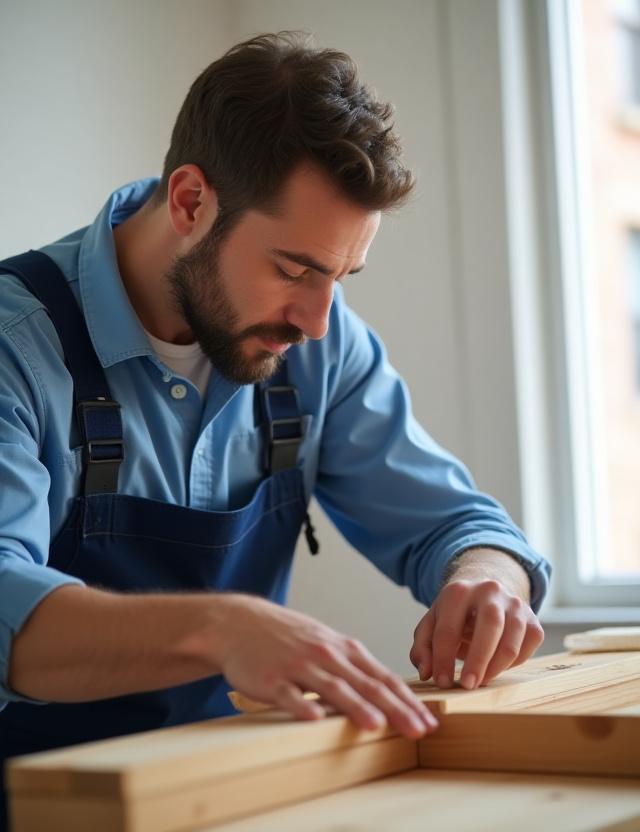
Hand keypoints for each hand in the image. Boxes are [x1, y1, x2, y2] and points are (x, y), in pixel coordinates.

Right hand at [216, 594, 437, 737]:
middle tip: (419, 730)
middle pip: (366, 684)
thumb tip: (386, 692)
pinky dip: (302, 707)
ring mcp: (298, 667)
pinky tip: (314, 721)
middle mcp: (326, 655)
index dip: (408, 700)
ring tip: (377, 724)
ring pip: (332, 687)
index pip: (383, 677)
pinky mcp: (271, 679)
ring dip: (355, 706)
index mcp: (343, 649)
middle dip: (395, 709)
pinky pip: (289, 695)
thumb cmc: (287, 636)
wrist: (239, 623)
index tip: (430, 720)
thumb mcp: (326, 643)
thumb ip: (353, 666)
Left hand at [409, 578, 544, 689]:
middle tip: (468, 685)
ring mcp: (515, 604)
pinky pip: (527, 647)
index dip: (443, 659)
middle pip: (489, 626)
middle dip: (478, 660)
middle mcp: (490, 591)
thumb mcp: (432, 624)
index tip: (442, 682)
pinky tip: (497, 665)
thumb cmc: (455, 615)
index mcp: (458, 591)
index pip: (449, 629)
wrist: (485, 593)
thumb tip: (426, 672)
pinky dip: (513, 663)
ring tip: (481, 681)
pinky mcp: (533, 620)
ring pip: (511, 640)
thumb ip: (422, 648)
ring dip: (496, 667)